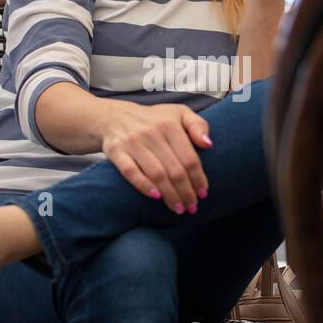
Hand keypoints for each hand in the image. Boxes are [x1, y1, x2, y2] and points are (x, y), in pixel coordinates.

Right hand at [97, 101, 211, 211]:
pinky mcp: (116, 151)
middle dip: (186, 192)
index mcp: (170, 124)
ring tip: (178, 208)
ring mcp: (132, 142)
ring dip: (170, 195)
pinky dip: (143, 185)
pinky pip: (130, 172)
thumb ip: (198, 125)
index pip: (189, 158)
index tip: (203, 194)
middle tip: (192, 207)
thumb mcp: (179, 113)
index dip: (198, 179)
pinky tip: (156, 197)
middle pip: (174, 169)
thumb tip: (208, 145)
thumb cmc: (154, 120)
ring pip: (156, 173)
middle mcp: (151, 132)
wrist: (114, 117)